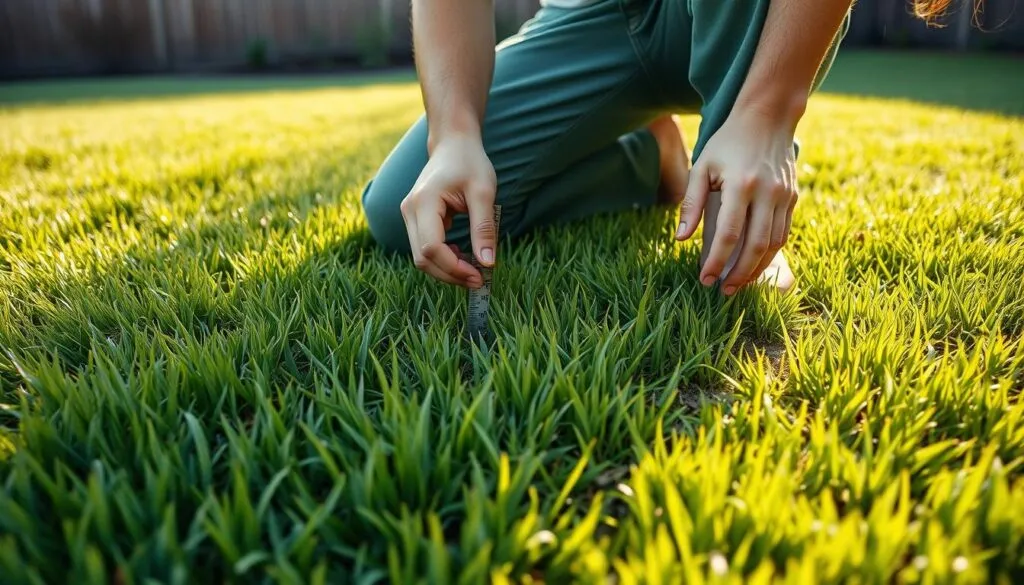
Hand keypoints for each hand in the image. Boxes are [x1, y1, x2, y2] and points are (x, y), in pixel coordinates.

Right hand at [400, 134, 497, 287]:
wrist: (453, 143)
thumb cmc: (470, 163)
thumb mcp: (484, 192)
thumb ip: (484, 228)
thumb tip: (487, 264)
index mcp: (424, 201)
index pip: (431, 247)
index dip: (453, 268)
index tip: (479, 275)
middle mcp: (409, 210)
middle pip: (422, 258)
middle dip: (450, 274)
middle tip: (478, 279)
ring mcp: (409, 215)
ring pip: (421, 257)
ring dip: (446, 270)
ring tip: (473, 269)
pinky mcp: (414, 219)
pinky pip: (424, 248)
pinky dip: (442, 259)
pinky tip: (462, 256)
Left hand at [674, 108, 797, 294]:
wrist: (767, 118)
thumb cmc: (727, 143)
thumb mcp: (702, 167)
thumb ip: (691, 203)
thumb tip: (680, 239)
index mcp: (741, 186)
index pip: (729, 235)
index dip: (716, 261)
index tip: (704, 278)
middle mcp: (767, 193)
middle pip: (756, 246)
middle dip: (739, 274)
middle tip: (723, 291)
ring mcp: (784, 197)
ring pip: (774, 245)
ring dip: (756, 269)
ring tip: (738, 284)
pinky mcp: (792, 198)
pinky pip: (783, 233)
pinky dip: (770, 254)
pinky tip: (754, 264)